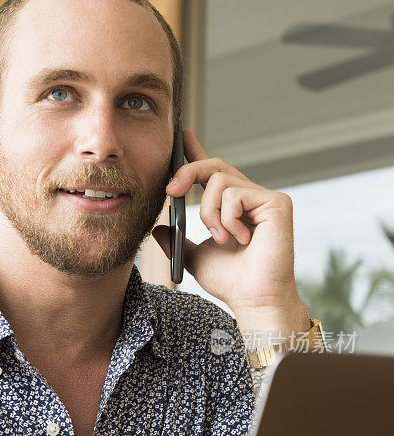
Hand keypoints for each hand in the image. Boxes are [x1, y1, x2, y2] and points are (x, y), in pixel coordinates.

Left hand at [152, 130, 308, 336]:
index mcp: (232, 207)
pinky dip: (227, 218)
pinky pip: (235, 194)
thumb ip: (178, 241)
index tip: (182, 137)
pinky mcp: (276, 202)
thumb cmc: (232, 282)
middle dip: (188, 173)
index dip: (197, 152)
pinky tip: (240, 239)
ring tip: (223, 239)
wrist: (253, 299)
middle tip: (171, 191)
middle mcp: (250, 197)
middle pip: (214, 166)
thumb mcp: (195, 257)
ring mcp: (264, 198)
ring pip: (219, 182)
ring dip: (209, 212)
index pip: (213, 173)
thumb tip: (159, 229)